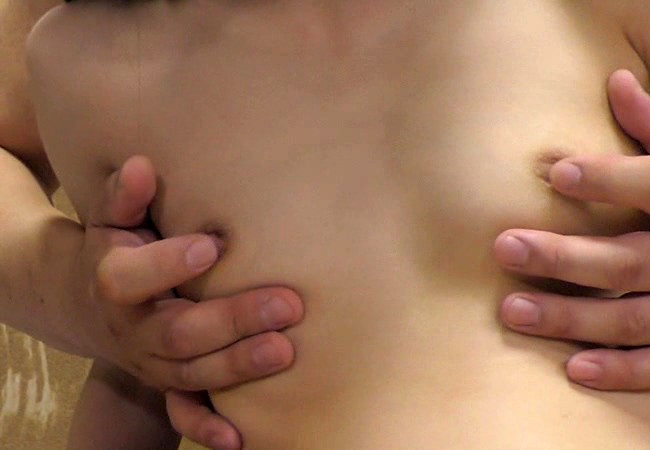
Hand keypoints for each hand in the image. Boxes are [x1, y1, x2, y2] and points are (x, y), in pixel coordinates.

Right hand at [69, 155, 303, 448]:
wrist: (88, 303)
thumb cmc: (116, 248)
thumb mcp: (112, 220)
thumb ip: (126, 196)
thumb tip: (142, 165)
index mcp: (113, 282)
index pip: (131, 277)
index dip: (169, 264)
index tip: (213, 245)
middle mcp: (131, 329)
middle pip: (179, 331)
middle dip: (233, 320)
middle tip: (288, 305)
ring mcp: (149, 362)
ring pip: (193, 372)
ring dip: (240, 365)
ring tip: (287, 350)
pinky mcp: (165, 383)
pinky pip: (183, 411)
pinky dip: (206, 427)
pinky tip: (240, 437)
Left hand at [494, 69, 649, 390]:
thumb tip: (614, 82)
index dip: (608, 181)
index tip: (556, 174)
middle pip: (632, 262)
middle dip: (563, 257)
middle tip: (505, 248)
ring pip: (637, 321)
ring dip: (572, 319)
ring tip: (514, 310)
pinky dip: (621, 373)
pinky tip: (573, 369)